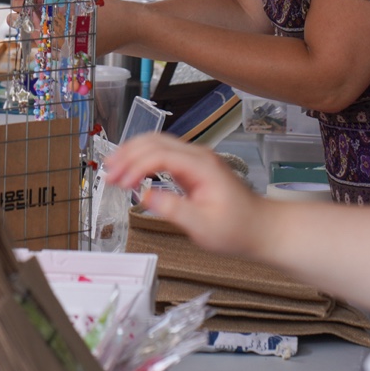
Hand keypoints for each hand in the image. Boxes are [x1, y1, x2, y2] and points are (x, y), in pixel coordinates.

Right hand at [105, 134, 268, 259]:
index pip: (160, 155)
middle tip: (108, 174)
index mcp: (202, 166)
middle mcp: (198, 156)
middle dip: (128, 154)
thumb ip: (175, 210)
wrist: (261, 228)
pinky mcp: (192, 166)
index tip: (121, 184)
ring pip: (157, 142)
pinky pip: (162, 153)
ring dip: (132, 153)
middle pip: (155, 141)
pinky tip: (131, 170)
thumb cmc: (237, 229)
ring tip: (112, 170)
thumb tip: (146, 196)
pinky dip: (142, 158)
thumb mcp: (204, 228)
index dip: (136, 166)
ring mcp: (195, 158)